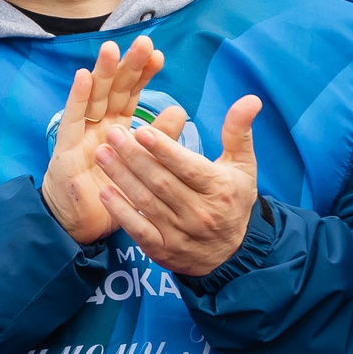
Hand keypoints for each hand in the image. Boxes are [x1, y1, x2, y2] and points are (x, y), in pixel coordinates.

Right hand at [42, 37, 164, 243]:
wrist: (84, 225)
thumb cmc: (114, 192)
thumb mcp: (144, 165)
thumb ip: (160, 138)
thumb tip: (181, 110)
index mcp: (119, 126)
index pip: (131, 94)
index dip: (143, 75)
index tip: (159, 56)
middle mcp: (99, 125)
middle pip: (113, 89)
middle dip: (127, 65)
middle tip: (144, 42)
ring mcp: (81, 134)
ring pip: (92, 97)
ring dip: (101, 73)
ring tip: (111, 49)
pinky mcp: (65, 149)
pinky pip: (71, 120)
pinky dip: (77, 97)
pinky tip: (83, 76)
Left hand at [97, 94, 264, 277]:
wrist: (230, 254)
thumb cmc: (233, 200)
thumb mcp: (243, 166)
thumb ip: (239, 132)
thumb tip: (251, 99)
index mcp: (219, 189)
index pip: (188, 167)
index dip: (163, 149)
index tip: (141, 130)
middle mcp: (199, 213)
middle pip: (161, 182)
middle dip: (134, 157)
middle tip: (112, 134)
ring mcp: (180, 233)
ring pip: (146, 202)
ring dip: (121, 177)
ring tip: (102, 154)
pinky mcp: (162, 249)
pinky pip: (138, 229)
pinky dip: (120, 211)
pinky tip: (105, 192)